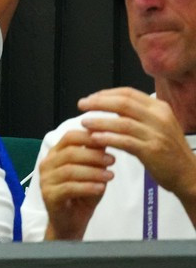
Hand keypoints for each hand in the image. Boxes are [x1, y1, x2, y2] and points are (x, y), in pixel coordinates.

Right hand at [37, 128, 112, 239]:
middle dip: (93, 155)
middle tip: (112, 160)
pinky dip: (87, 187)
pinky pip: (69, 188)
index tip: (107, 140)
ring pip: (70, 171)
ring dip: (93, 172)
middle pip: (69, 153)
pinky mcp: (49, 196)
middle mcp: (47, 164)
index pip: (69, 137)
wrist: (71, 222)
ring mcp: (45, 180)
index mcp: (56, 154)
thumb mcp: (92, 173)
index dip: (88, 137)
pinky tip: (101, 188)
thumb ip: (96, 159)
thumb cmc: (81, 196)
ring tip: (111, 176)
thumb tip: (107, 140)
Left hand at [79, 87, 195, 199]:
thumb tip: (109, 104)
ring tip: (84, 122)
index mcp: (160, 108)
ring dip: (100, 121)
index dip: (106, 94)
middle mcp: (160, 118)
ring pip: (122, 122)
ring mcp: (157, 134)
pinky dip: (109, 138)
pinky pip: (126, 141)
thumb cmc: (169, 150)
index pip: (129, 93)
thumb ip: (138, 114)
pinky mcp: (153, 151)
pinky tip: (95, 138)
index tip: (91, 98)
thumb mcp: (158, 125)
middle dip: (99, 103)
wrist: (189, 174)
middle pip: (123, 104)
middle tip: (82, 105)